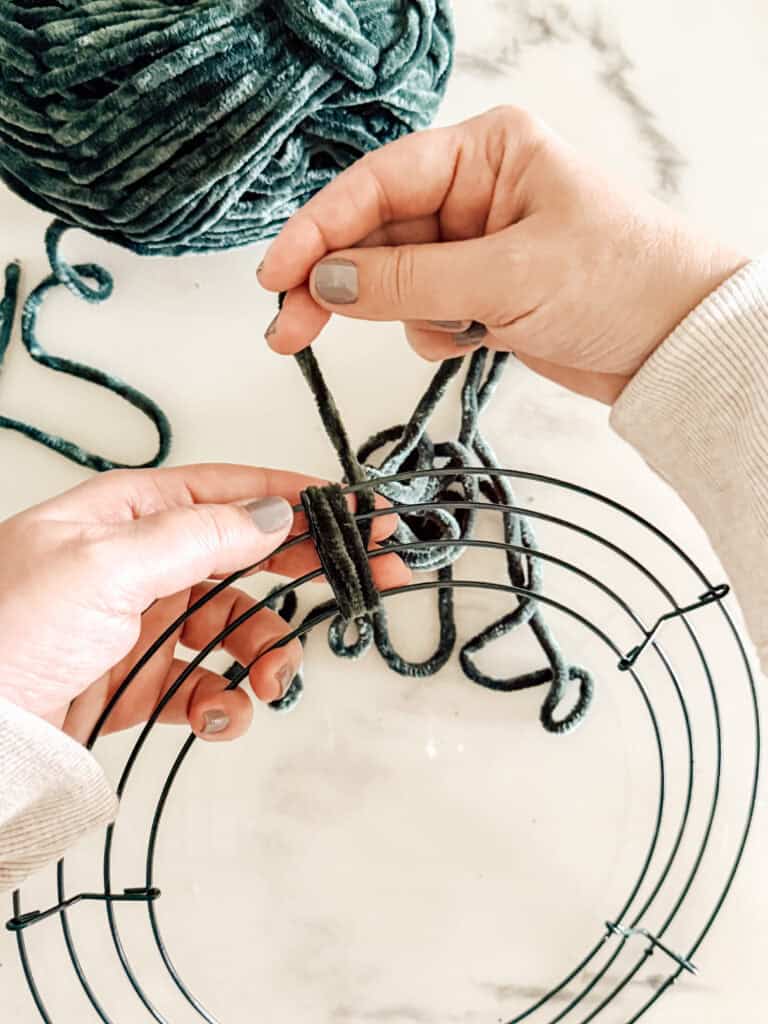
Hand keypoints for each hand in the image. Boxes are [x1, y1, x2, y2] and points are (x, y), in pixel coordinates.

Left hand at [0, 466, 405, 742]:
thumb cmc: (5, 631)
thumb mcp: (105, 566)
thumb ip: (197, 537)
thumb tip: (271, 513)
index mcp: (131, 516)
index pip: (230, 492)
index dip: (294, 496)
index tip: (349, 508)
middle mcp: (144, 564)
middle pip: (247, 557)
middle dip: (306, 570)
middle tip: (364, 577)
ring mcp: (148, 624)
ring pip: (240, 627)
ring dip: (266, 654)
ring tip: (269, 679)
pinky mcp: (147, 682)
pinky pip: (211, 684)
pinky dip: (229, 702)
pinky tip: (224, 712)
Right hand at [259, 106, 744, 403]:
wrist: (679, 346)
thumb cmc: (623, 282)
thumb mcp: (510, 275)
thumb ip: (409, 280)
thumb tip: (327, 282)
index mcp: (486, 152)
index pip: (378, 184)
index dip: (318, 230)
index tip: (276, 276)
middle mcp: (474, 191)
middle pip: (374, 234)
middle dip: (337, 283)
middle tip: (289, 331)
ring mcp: (476, 246)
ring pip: (394, 280)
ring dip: (402, 314)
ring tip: (454, 333)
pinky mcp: (482, 294)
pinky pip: (424, 313)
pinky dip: (435, 333)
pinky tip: (476, 341)